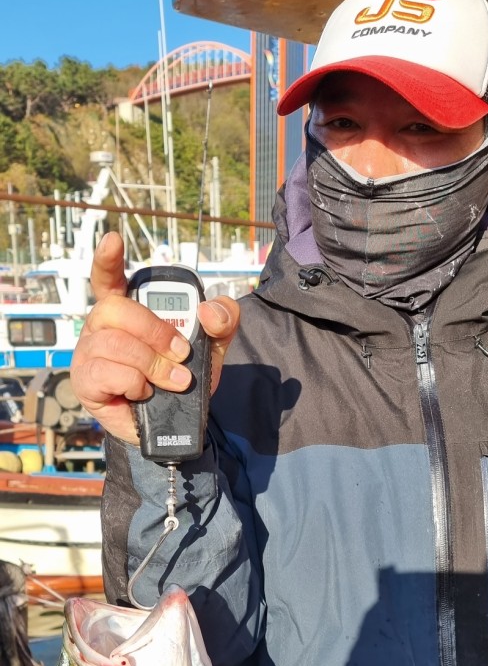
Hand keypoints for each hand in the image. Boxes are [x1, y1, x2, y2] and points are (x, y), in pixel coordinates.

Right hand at [70, 232, 240, 443]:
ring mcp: (90, 353)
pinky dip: (135, 383)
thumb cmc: (180, 378)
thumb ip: (222, 321)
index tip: (113, 239)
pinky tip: (145, 392)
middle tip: (181, 353)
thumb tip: (209, 311)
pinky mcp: (86, 381)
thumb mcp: (211, 347)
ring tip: (174, 381)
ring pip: (115, 343)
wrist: (174, 426)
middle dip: (156, 330)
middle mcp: (102, 326)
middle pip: (117, 308)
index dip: (108, 258)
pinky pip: (108, 372)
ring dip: (153, 364)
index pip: (109, 277)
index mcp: (127, 310)